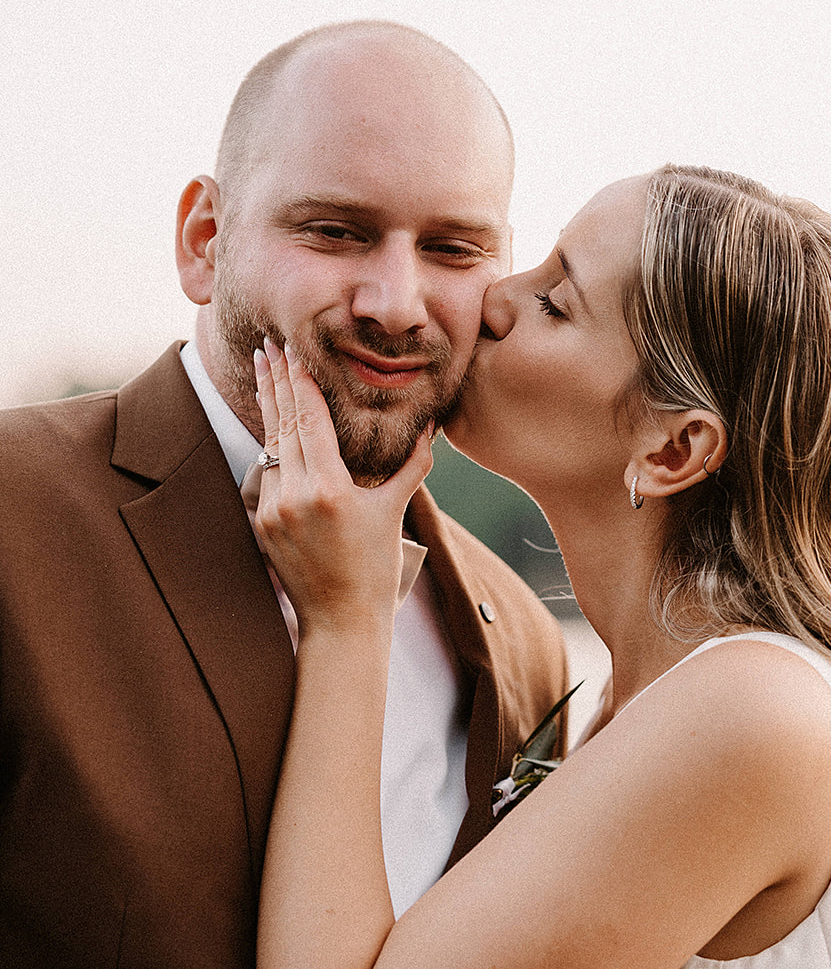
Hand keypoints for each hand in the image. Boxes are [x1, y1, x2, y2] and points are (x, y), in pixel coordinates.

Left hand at [253, 339, 433, 637]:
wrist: (342, 621)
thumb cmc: (375, 569)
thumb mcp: (395, 511)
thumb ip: (412, 466)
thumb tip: (430, 428)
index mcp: (329, 489)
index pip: (309, 421)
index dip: (300, 383)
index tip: (292, 351)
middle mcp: (295, 496)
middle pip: (281, 425)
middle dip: (275, 382)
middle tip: (266, 346)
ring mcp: (273, 510)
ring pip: (269, 445)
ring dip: (267, 407)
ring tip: (262, 371)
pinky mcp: (263, 523)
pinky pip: (267, 472)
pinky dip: (270, 443)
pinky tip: (270, 420)